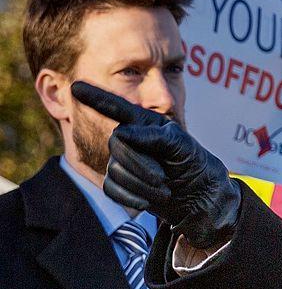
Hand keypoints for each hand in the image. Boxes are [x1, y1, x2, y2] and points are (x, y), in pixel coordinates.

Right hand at [71, 81, 240, 248]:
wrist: (197, 196)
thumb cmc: (194, 164)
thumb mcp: (182, 146)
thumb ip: (154, 136)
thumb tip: (121, 132)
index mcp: (145, 122)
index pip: (117, 107)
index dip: (96, 97)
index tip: (76, 86)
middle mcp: (130, 137)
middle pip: (116, 144)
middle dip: (140, 164)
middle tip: (163, 177)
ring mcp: (122, 159)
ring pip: (114, 170)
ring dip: (139, 184)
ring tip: (163, 189)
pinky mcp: (119, 180)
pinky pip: (110, 188)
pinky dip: (130, 196)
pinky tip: (146, 201)